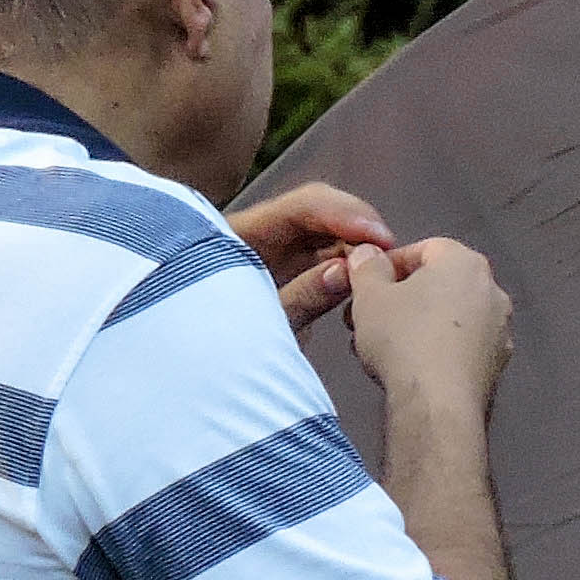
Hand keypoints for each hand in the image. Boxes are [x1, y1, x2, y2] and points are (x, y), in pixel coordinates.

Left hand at [228, 180, 400, 330]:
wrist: (187, 373)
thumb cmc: (212, 345)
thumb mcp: (255, 328)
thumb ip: (298, 299)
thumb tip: (343, 272)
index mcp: (238, 234)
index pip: (302, 206)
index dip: (344, 214)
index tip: (379, 236)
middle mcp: (258, 233)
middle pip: (318, 213)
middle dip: (357, 229)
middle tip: (391, 255)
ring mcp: (272, 251)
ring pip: (325, 235)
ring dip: (356, 248)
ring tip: (385, 270)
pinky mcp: (285, 272)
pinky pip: (323, 258)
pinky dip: (346, 266)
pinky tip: (366, 283)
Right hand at [345, 236, 512, 409]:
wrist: (439, 405)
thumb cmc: (403, 339)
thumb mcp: (369, 295)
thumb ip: (367, 266)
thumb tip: (368, 253)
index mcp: (466, 262)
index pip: (424, 248)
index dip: (389, 264)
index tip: (364, 285)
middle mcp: (493, 290)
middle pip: (439, 284)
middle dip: (402, 298)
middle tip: (369, 317)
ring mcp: (500, 329)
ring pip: (450, 317)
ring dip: (418, 324)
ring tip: (385, 346)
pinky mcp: (498, 364)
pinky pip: (462, 345)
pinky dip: (438, 348)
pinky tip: (412, 368)